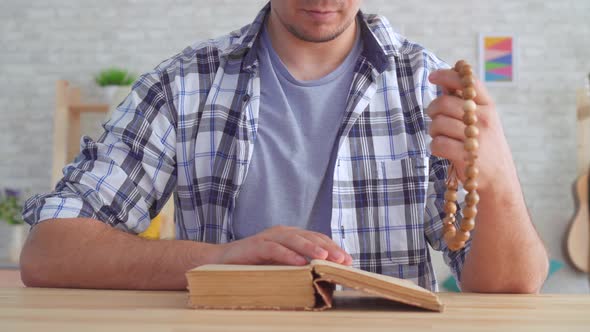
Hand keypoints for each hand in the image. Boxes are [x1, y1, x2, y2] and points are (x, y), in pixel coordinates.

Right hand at [216, 226, 352, 265]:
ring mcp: (269, 237)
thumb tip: (325, 277)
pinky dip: (287, 255)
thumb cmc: (254, 265)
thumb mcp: (282, 266)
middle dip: (328, 248)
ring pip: (294, 239)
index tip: (348, 261)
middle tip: (343, 260)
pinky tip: (299, 263)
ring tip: (325, 257)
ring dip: (311, 248)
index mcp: (292, 236)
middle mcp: (283, 233)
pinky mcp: (256, 245)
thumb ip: (300, 267)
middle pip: (310, 237)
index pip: (318, 239)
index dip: (334, 248)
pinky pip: (274, 249)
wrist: (221, 261)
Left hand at [427, 69, 516, 191]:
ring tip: (441, 136)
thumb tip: (443, 82)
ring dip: (433, 131)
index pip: (467, 82)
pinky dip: (435, 147)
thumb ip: (463, 102)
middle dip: (432, 109)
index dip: (447, 75)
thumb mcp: (482, 120)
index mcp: (488, 107)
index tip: (433, 76)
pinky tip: (443, 150)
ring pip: (438, 123)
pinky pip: (437, 143)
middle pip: (444, 103)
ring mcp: (476, 138)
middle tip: (434, 117)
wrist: (500, 179)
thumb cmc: (485, 146)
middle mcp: (484, 119)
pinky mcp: (466, 156)